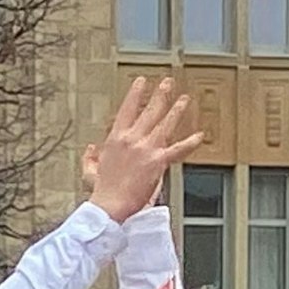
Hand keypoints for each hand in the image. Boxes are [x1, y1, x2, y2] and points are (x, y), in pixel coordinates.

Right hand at [90, 77, 204, 222]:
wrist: (110, 205)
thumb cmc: (101, 192)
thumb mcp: (89, 171)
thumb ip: (90, 158)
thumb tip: (91, 149)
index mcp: (115, 139)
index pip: (127, 109)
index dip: (135, 94)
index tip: (141, 82)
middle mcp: (131, 139)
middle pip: (149, 112)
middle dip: (160, 95)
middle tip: (167, 83)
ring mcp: (146, 148)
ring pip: (165, 124)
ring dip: (176, 110)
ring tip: (184, 99)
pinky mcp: (158, 162)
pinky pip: (178, 150)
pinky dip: (190, 143)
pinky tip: (199, 136)